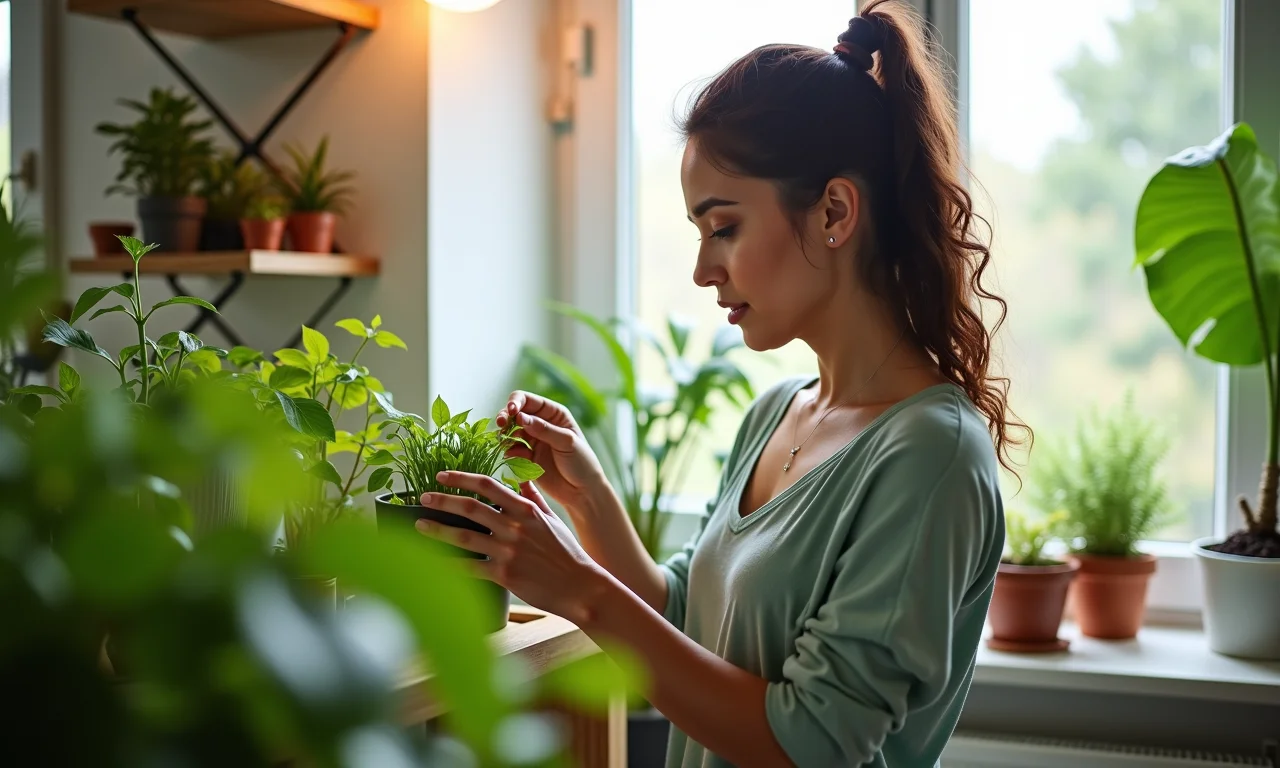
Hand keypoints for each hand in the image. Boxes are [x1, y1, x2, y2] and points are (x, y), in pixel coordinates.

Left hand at [415, 471, 603, 621]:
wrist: (579, 586)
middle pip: (470, 507)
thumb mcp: (552, 519)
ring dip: (438, 529)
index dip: (461, 478)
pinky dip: (450, 564)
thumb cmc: (567, 552)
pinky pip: (470, 568)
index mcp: (525, 509)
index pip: (487, 486)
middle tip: (422, 497)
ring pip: (464, 536)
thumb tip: (522, 478)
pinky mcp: (504, 575)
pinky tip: (433, 561)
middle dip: (443, 500)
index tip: (442, 475)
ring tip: (419, 524)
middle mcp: (514, 527)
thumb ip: (533, 498)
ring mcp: (508, 551)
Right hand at [497, 391, 607, 515]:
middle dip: (505, 417)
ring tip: (505, 443)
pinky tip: (512, 455)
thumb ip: (544, 429)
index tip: (511, 412)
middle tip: (500, 425)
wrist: (583, 492)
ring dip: (505, 435)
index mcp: (554, 414)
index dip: (516, 402)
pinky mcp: (527, 457)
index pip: (528, 400)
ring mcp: (533, 441)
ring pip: (511, 432)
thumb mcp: (566, 442)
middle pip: (515, 414)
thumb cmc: (582, 463)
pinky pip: (512, 450)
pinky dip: (509, 451)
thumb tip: (520, 417)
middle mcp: (541, 424)